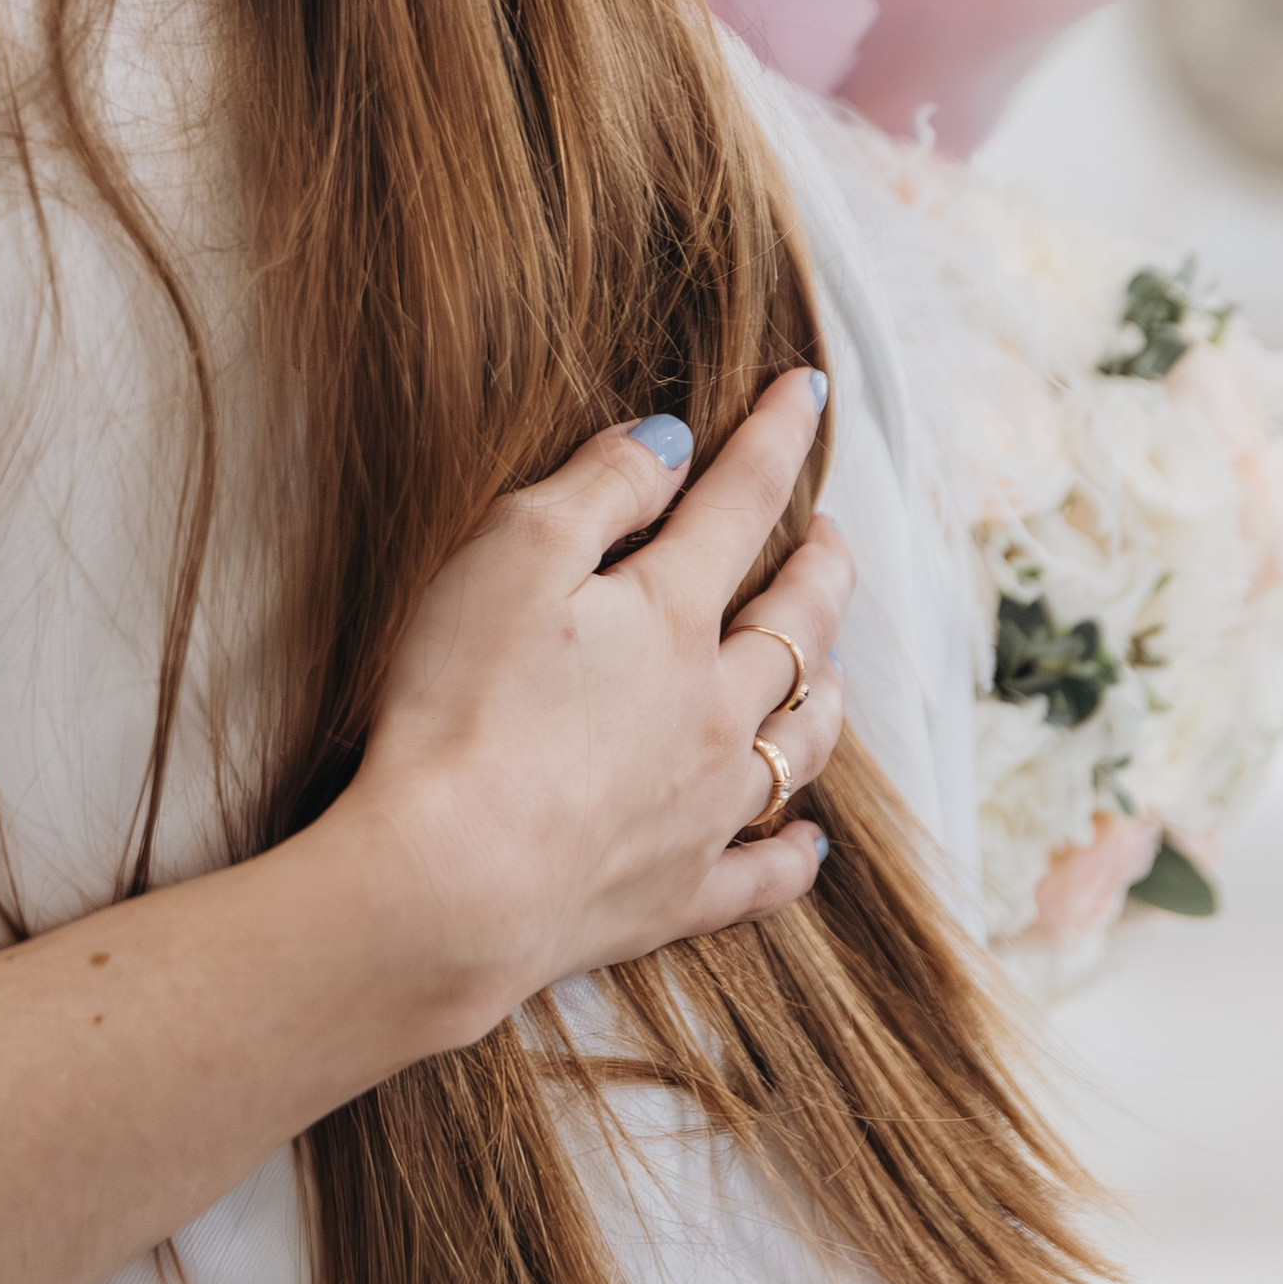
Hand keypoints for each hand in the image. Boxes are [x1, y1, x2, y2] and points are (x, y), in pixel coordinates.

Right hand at [321, 372, 847, 1054]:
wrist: (450, 883)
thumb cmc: (463, 705)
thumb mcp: (513, 553)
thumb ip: (600, 488)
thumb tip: (672, 443)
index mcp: (671, 615)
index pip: (741, 503)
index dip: (775, 437)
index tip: (807, 390)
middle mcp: (713, 708)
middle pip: (796, 626)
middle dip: (822, 569)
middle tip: (832, 537)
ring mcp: (704, 807)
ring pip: (798, 743)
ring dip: (823, 696)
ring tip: (832, 670)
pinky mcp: (676, 893)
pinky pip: (763, 872)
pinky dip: (794, 853)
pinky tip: (808, 842)